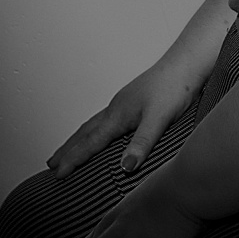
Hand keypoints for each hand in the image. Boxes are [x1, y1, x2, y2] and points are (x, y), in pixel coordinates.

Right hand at [47, 56, 200, 178]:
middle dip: (67, 150)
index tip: (57, 175)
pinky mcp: (133, 101)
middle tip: (50, 164)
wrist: (188, 63)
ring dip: (78, 140)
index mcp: (118, 115)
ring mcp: (124, 103)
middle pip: (84, 133)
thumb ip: (142, 142)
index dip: (73, 160)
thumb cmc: (176, 87)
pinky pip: (105, 120)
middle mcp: (116, 109)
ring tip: (67, 149)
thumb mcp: (159, 118)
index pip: (89, 143)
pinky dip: (95, 131)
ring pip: (93, 125)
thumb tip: (124, 168)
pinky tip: (102, 132)